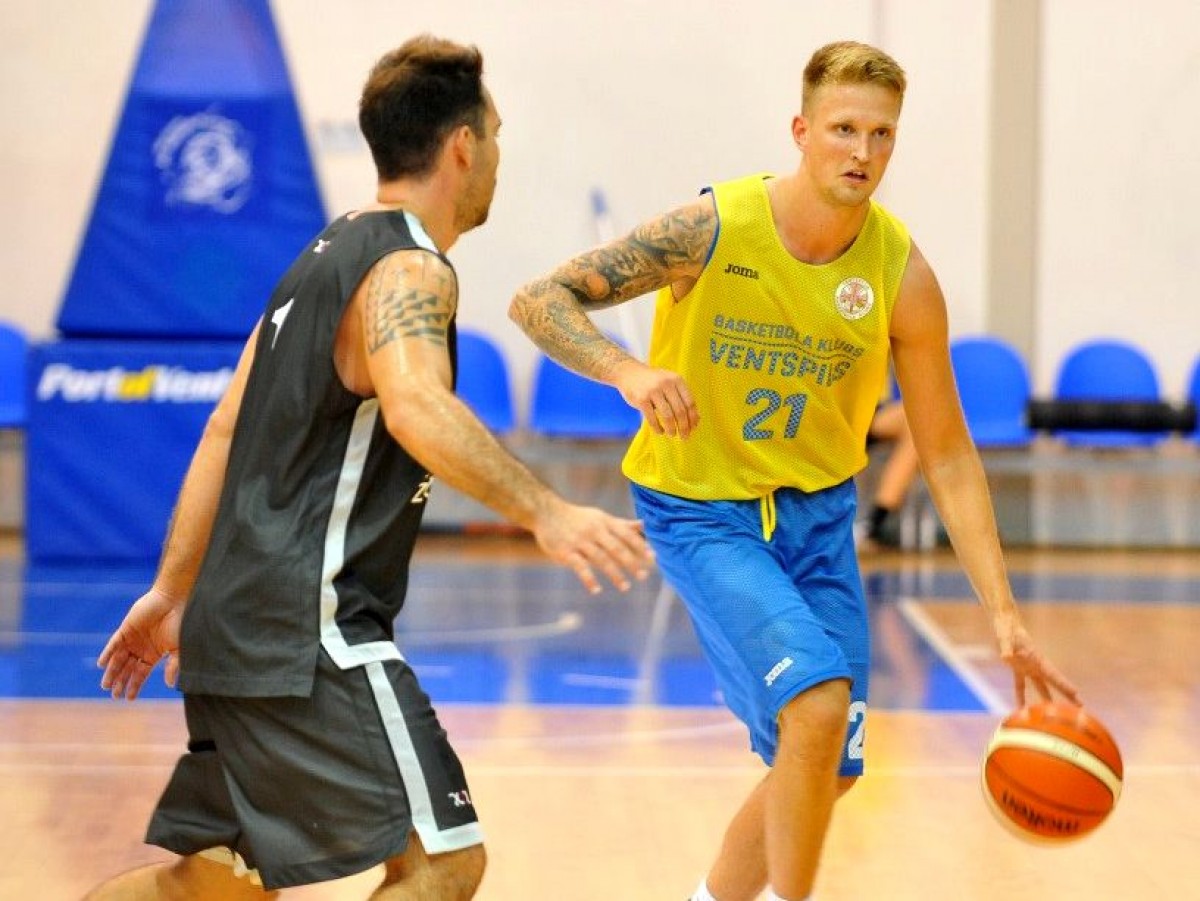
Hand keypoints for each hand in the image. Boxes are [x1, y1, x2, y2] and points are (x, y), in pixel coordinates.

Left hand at [98, 586, 183, 699]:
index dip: (135, 686)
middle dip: (120, 682)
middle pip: (127, 669)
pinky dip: (108, 653)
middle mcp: (141, 648)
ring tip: (105, 685)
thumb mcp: (178, 648)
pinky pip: (114, 644)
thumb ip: (174, 666)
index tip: (129, 698)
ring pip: (118, 659)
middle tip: (114, 695)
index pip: (141, 673)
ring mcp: (132, 639)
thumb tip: (170, 685)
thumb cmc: (180, 623)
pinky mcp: (126, 629)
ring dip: (112, 672)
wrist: (174, 600)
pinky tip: (102, 664)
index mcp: (154, 654)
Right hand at [532, 501, 654, 594]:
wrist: (546, 512)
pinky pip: (580, 567)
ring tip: (625, 587)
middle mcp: (594, 530)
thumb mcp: (601, 517)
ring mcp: (579, 541)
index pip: (625, 534)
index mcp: (604, 522)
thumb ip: (622, 524)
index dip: (640, 545)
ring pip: (600, 559)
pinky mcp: (566, 552)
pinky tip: (596, 590)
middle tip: (643, 576)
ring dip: (614, 574)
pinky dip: (588, 579)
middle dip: (631, 562)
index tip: (652, 558)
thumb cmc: (578, 517)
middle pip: (616, 548)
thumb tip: (645, 525)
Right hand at [612, 361, 698, 437]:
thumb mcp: (669, 382)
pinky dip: (658, 428)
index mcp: (677, 380)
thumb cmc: (653, 381)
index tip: (693, 428)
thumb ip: (681, 397)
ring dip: (672, 429)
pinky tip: (660, 431)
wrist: (629, 372)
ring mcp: (653, 391)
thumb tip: (696, 420)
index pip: (690, 402)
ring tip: (672, 434)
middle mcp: (666, 384)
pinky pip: (652, 419)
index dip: (693, 418)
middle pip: (680, 411)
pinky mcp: (641, 399)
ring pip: (668, 416)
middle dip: (684, 427)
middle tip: (685, 436)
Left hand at [992, 613, 1079, 706]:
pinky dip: (1020, 696)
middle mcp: (1036, 665)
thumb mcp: (1006, 638)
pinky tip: (1020, 708)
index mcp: (1037, 659)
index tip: (1077, 693)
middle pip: (1054, 683)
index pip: (1054, 675)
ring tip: (1055, 713)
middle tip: (1081, 706)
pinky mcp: (1018, 668)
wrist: (1006, 625)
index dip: (1064, 685)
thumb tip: (1005, 657)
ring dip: (1047, 699)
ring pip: (1041, 687)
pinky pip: (1020, 685)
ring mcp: (1028, 667)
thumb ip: (1006, 648)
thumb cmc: (1008, 630)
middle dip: (1067, 694)